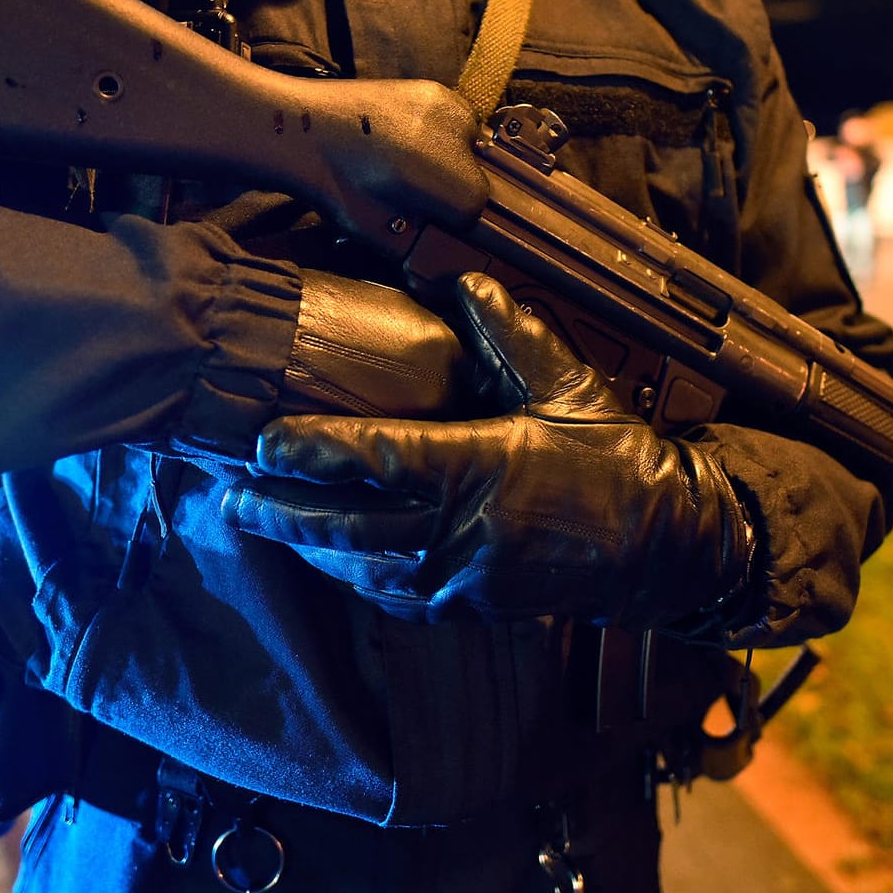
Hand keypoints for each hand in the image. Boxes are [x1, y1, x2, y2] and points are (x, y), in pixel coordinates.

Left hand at [224, 273, 754, 626]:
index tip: (266, 441)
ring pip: (364, 566)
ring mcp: (467, 578)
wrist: (664, 544)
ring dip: (306, 544)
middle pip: (351, 525)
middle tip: (229, 494)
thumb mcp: (569, 382)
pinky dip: (354, 575)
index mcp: (485, 466)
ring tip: (258, 520)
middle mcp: (467, 530)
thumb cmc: (616, 455)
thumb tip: (461, 284)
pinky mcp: (473, 608)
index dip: (317, 451)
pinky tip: (325, 557)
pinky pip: (397, 597)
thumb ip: (510, 333)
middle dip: (281, 510)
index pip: (381, 459)